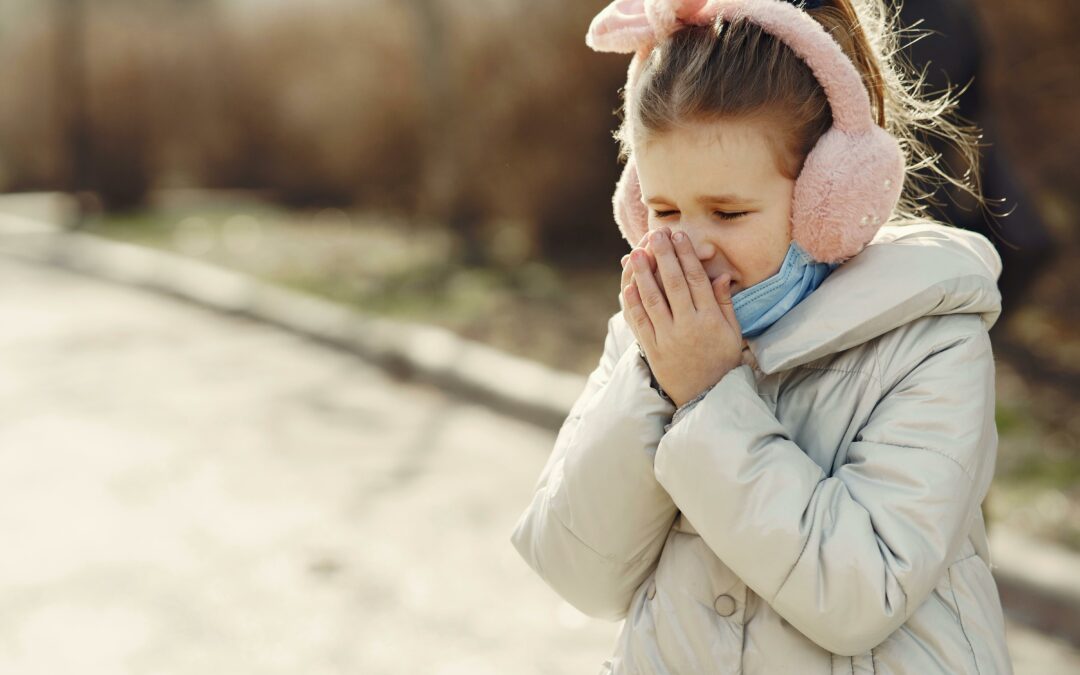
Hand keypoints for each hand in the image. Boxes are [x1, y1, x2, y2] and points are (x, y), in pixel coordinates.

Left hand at [620, 226, 742, 406]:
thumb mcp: (732, 333)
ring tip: (637, 253)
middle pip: (673, 284)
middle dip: (664, 256)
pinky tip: (628, 285)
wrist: (706, 397)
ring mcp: (668, 338)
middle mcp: (688, 326)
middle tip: (656, 234)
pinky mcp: (652, 349)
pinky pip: (640, 322)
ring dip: (643, 274)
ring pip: (653, 300)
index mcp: (710, 320)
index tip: (679, 236)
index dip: (686, 255)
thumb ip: (725, 303)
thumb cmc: (722, 361)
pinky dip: (633, 303)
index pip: (696, 279)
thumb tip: (722, 275)